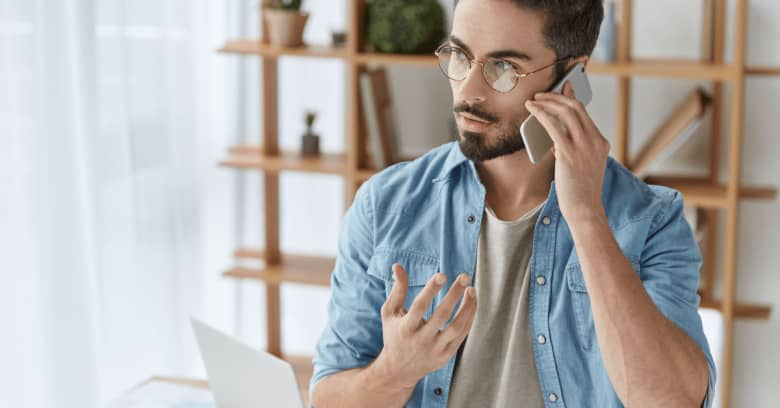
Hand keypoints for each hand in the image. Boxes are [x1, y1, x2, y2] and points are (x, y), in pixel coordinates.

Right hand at [375, 263, 476, 389]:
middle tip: (464, 277)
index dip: (431, 290)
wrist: (398, 371)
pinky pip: (461, 335)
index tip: (442, 274)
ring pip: (456, 327)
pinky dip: (468, 319)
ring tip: (471, 289)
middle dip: (454, 294)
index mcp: (405, 328)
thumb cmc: (394, 335)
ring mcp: (435, 349)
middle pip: (441, 315)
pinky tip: (472, 304)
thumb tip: (397, 265)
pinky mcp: (445, 356)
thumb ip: (397, 289)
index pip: (420, 306)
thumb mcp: (389, 313)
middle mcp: (421, 340)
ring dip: (467, 307)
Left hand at [524, 81, 608, 223]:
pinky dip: (541, 113)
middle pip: (576, 107)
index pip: (584, 113)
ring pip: (565, 112)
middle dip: (556, 96)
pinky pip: (553, 125)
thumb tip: (556, 135)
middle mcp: (595, 141)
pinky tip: (532, 110)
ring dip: (547, 102)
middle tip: (541, 94)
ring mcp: (584, 146)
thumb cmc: (580, 190)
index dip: (571, 97)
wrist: (585, 209)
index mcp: (601, 142)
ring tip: (534, 101)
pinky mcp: (569, 153)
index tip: (563, 86)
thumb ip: (573, 148)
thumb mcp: (582, 165)